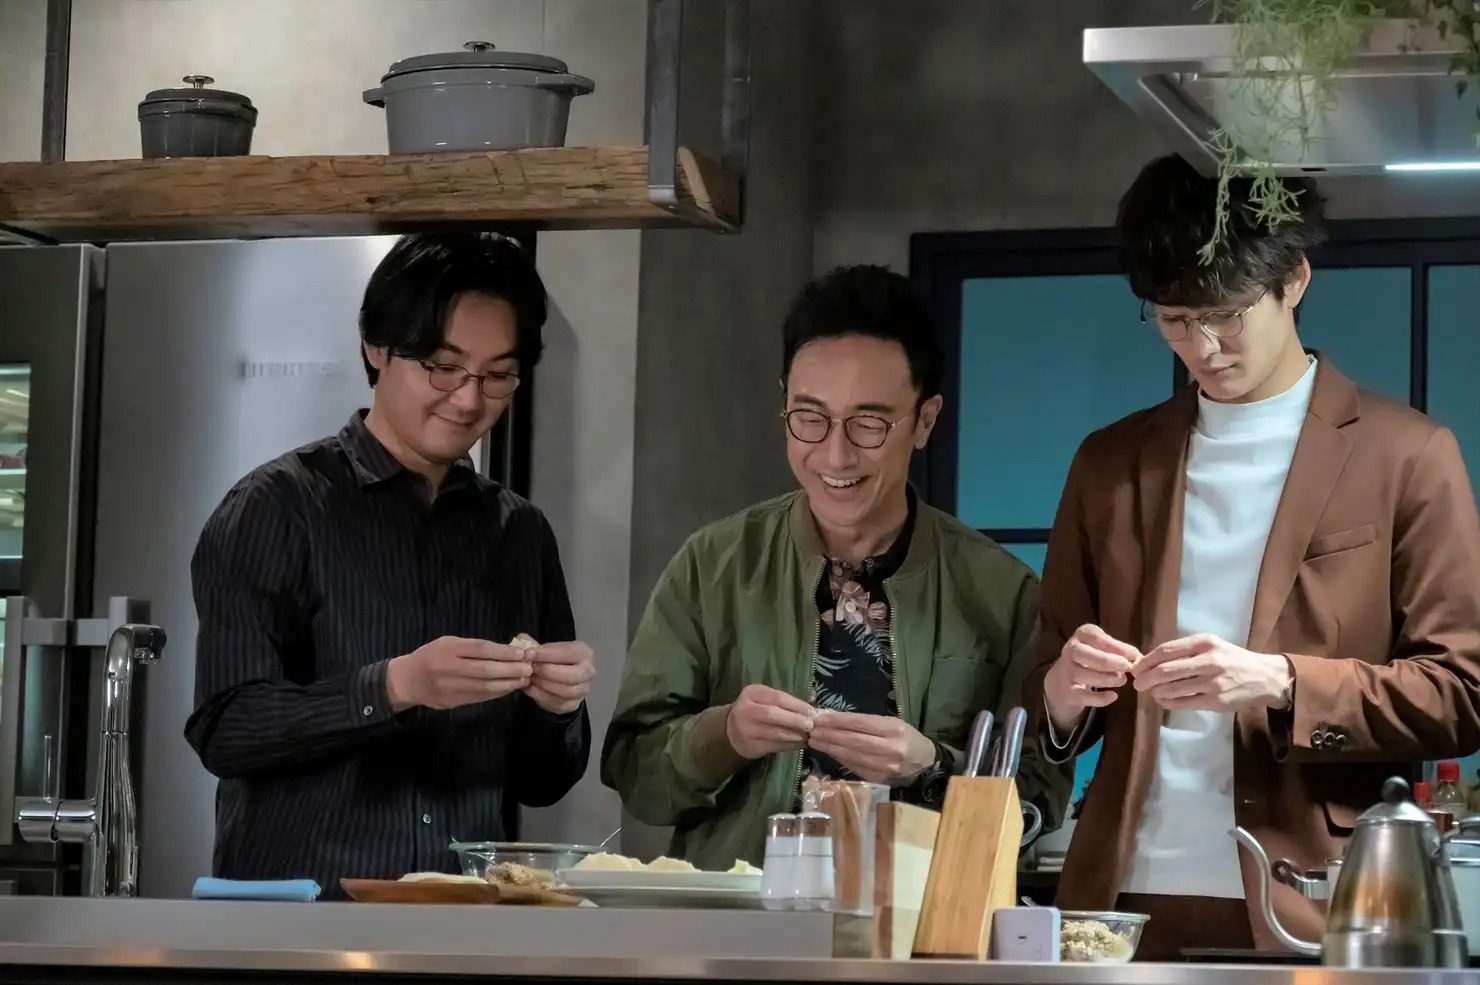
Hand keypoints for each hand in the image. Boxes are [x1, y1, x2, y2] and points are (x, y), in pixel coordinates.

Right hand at [385, 636, 531, 711]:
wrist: (408, 681)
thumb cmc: (431, 656)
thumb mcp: (448, 643)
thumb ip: (472, 647)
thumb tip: (506, 652)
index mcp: (448, 649)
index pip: (481, 649)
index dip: (504, 652)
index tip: (522, 653)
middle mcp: (449, 668)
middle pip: (486, 670)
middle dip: (511, 670)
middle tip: (529, 668)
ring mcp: (451, 687)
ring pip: (485, 687)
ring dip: (508, 684)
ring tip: (524, 679)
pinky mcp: (454, 702)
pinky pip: (480, 697)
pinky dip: (497, 693)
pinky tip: (509, 688)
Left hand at [525, 641, 594, 714]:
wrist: (562, 675)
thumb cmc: (554, 658)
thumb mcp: (549, 648)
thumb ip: (538, 648)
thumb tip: (524, 649)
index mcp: (584, 653)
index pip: (568, 653)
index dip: (547, 654)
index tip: (528, 654)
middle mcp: (588, 672)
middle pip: (571, 676)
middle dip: (547, 672)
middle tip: (531, 668)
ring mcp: (583, 690)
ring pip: (565, 692)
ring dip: (544, 685)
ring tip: (530, 678)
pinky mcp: (574, 704)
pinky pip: (558, 704)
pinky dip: (541, 697)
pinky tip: (531, 689)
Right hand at [725, 684, 815, 758]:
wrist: (730, 731)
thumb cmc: (754, 710)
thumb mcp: (764, 699)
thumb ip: (783, 701)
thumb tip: (811, 711)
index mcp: (751, 694)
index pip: (777, 697)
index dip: (797, 705)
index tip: (813, 712)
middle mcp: (746, 710)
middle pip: (773, 714)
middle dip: (795, 720)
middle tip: (811, 725)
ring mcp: (747, 730)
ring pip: (776, 733)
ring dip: (796, 735)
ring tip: (809, 736)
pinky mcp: (751, 747)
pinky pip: (775, 746)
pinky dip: (790, 745)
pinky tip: (800, 744)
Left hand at [807, 711, 935, 785]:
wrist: (926, 764)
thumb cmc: (906, 738)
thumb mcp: (892, 723)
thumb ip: (866, 722)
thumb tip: (835, 718)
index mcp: (895, 729)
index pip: (861, 723)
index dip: (838, 721)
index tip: (820, 718)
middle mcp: (890, 748)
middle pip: (854, 740)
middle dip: (830, 735)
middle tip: (812, 730)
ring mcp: (885, 766)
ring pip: (852, 756)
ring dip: (831, 748)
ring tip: (815, 741)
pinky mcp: (879, 779)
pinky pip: (855, 767)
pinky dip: (840, 759)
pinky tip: (829, 753)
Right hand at [1043, 624, 1141, 732]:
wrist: (1064, 680)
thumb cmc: (1091, 659)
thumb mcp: (1103, 648)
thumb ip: (1119, 650)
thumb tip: (1137, 657)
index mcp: (1082, 635)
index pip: (1095, 637)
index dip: (1115, 646)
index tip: (1134, 654)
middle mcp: (1070, 650)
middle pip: (1083, 653)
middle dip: (1106, 661)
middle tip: (1126, 666)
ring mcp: (1066, 671)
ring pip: (1082, 674)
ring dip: (1105, 678)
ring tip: (1122, 680)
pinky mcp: (1068, 691)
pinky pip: (1083, 695)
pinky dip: (1099, 698)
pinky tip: (1113, 696)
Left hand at [1132, 633, 1291, 711]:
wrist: (1265, 678)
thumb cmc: (1232, 659)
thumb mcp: (1211, 646)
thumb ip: (1185, 651)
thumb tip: (1149, 660)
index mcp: (1204, 643)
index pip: (1166, 650)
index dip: (1146, 660)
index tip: (1136, 667)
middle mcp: (1208, 660)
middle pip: (1165, 670)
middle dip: (1145, 678)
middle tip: (1138, 684)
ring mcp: (1212, 682)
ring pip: (1171, 688)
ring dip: (1156, 692)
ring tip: (1153, 692)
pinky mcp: (1215, 701)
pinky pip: (1183, 703)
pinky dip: (1168, 702)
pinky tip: (1164, 700)